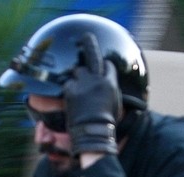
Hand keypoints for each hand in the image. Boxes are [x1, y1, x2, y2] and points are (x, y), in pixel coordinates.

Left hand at [64, 32, 121, 156]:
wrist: (93, 133)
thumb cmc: (106, 123)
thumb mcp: (115, 104)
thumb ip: (111, 90)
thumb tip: (108, 84)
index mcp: (110, 83)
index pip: (107, 65)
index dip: (104, 66)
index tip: (101, 67)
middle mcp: (97, 80)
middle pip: (93, 57)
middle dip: (90, 45)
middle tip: (86, 37)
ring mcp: (83, 84)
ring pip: (78, 71)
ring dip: (78, 78)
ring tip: (79, 88)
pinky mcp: (71, 91)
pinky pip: (68, 84)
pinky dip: (69, 89)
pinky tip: (71, 98)